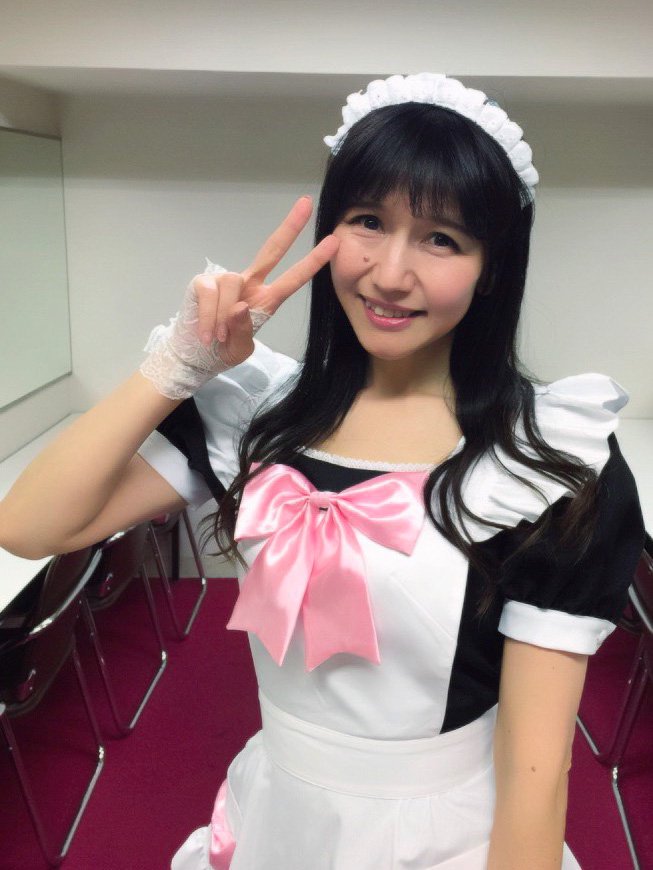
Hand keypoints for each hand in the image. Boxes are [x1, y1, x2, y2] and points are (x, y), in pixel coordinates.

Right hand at [195, 195, 338, 358]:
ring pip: (233, 285)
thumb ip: (243, 330)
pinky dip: (208, 317)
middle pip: (271, 251)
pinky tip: (206, 334)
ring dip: (224, 316)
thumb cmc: (222, 350)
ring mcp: (225, 280)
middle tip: (306, 204)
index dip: (312, 261)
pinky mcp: (203, 282)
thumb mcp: (239, 348)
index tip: (333, 242)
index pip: (293, 278)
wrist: (194, 356)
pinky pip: (210, 294)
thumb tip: (240, 306)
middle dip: (290, 228)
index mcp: (266, 299)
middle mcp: (249, 283)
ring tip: (218, 336)